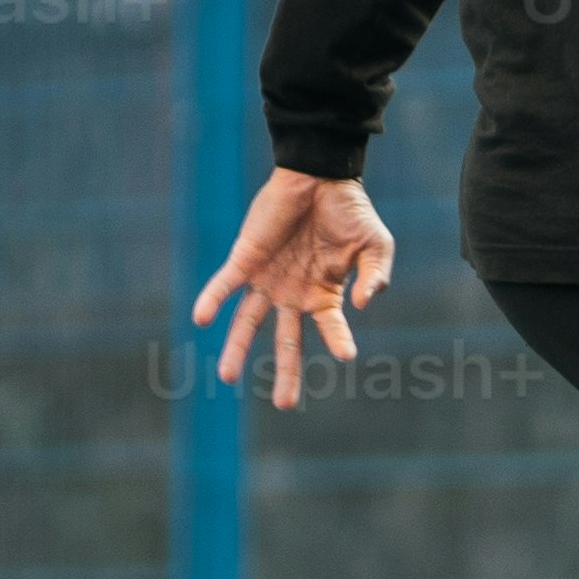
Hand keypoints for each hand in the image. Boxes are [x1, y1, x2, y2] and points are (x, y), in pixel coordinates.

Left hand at [193, 169, 393, 409]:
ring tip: (226, 376)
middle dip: (285, 372)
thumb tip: (363, 305)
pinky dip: (213, 300)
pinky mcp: (246, 258)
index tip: (347, 356)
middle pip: (285, 340)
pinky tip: (202, 319)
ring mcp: (267, 277)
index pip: (330, 327)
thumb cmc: (350, 209)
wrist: (319, 174)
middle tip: (285, 404)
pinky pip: (225, 283)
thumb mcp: (375, 245)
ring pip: (248, 321)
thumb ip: (375, 275)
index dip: (339, 341)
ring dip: (236, 347)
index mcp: (323, 293)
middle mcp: (292, 292)